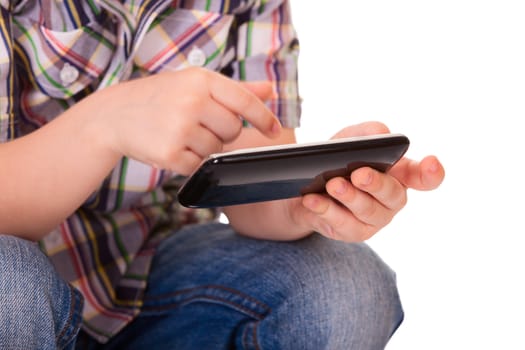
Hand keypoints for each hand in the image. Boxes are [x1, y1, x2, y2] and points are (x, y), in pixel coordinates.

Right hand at [93, 67, 280, 174]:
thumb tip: (270, 91)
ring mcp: (179, 128)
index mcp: (201, 80)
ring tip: (181, 132)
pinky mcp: (169, 154)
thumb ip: (235, 89)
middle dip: (222, 132)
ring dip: (205, 147)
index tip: (274, 130)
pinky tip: (173, 146)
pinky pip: (198, 166)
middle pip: (233, 130)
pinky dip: (190, 161)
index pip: (245, 101)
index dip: (264, 118)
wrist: (115, 115)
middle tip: (199, 123)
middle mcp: (191, 102)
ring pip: (217, 150)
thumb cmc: (161, 97)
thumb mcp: (195, 84)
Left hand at [288, 121, 444, 241]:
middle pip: (392, 195)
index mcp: (399, 175)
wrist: (306, 190)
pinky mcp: (351, 232)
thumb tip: (381, 133)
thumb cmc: (337, 163)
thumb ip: (364, 134)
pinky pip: (340, 224)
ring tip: (333, 184)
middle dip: (376, 184)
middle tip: (359, 174)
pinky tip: (312, 199)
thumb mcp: (347, 141)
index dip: (431, 172)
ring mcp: (373, 219)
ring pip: (366, 212)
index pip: (423, 177)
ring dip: (349, 197)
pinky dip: (325, 210)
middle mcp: (391, 200)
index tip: (432, 163)